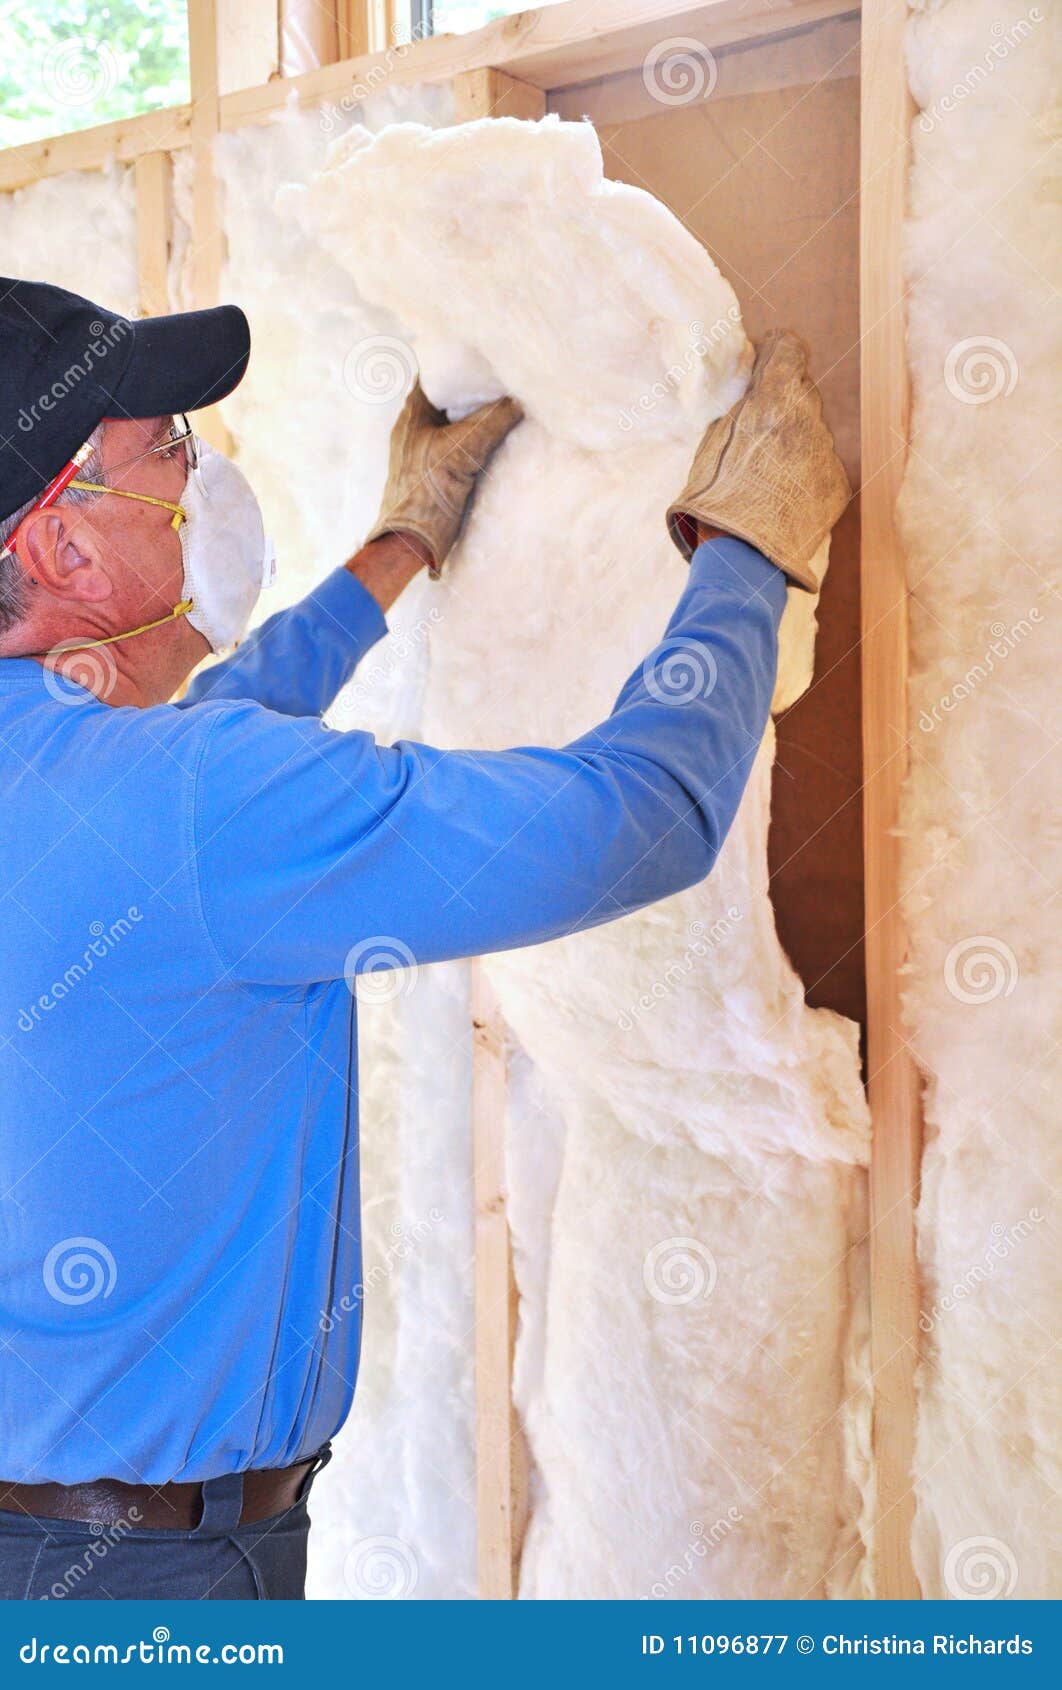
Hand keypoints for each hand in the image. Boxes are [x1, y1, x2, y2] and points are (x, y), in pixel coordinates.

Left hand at [365, 382, 522, 571]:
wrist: (411, 542)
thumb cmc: (427, 492)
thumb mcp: (463, 450)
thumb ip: (492, 421)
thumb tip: (520, 398)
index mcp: (412, 415)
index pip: (433, 375)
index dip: (456, 363)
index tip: (483, 358)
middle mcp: (414, 429)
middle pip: (446, 399)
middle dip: (471, 390)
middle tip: (500, 381)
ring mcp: (423, 452)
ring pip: (452, 423)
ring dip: (474, 417)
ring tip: (502, 406)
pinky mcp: (433, 473)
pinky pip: (456, 446)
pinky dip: (473, 440)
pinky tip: (493, 441)